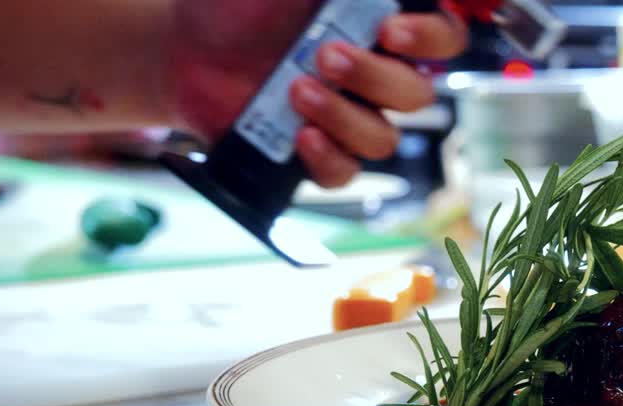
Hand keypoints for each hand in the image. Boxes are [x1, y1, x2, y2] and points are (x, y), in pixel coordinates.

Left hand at [167, 0, 466, 186]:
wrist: (180, 46)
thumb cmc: (237, 3)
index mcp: (381, 27)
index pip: (443, 38)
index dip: (432, 39)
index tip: (392, 31)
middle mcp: (374, 75)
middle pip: (417, 96)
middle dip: (375, 78)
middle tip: (324, 55)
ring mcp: (347, 117)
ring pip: (384, 139)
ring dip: (344, 117)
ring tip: (296, 90)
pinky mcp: (315, 153)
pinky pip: (344, 172)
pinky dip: (327, 158)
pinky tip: (299, 136)